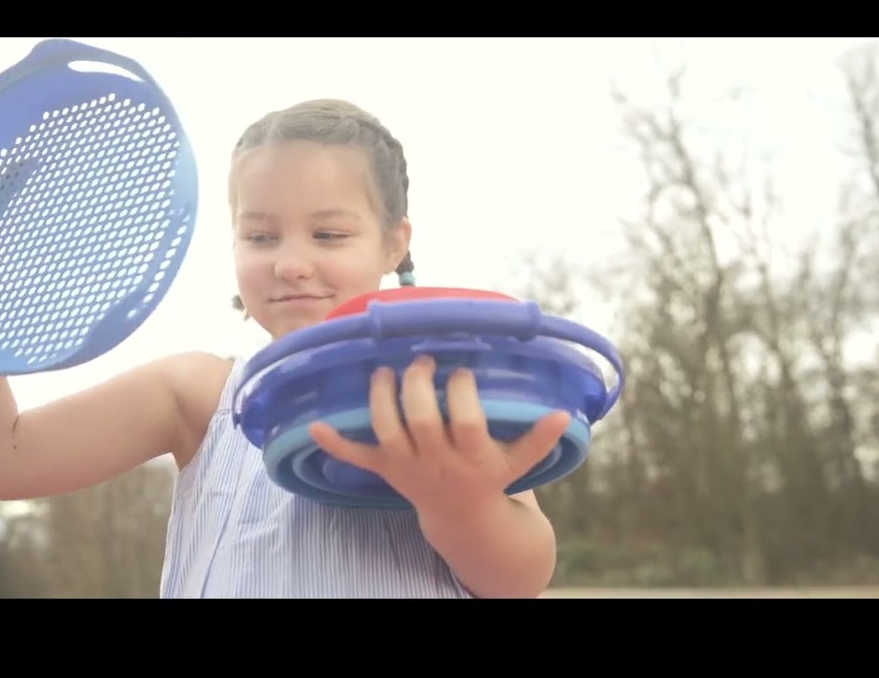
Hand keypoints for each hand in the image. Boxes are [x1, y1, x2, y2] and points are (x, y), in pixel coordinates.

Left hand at [308, 354, 570, 516]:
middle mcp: (437, 462)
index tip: (463, 371)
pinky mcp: (386, 469)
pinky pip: (357, 458)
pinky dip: (335, 444)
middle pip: (420, 421)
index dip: (461, 391)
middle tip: (423, 360)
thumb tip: (565, 413)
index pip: (465, 421)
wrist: (462, 519)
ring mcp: (408, 467)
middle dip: (418, 385)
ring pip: (386, 430)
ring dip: (380, 398)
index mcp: (472, 458)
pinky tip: (313, 426)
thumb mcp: (519, 461)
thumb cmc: (491, 477)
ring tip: (385, 371)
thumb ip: (539, 437)